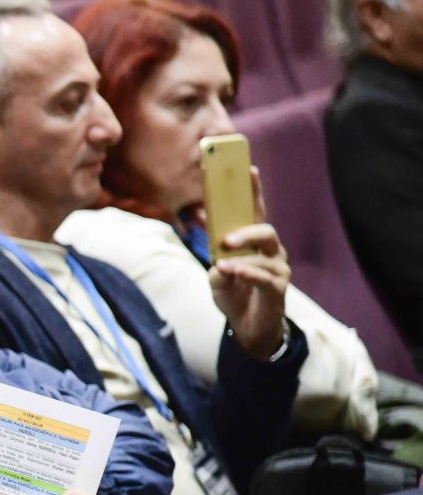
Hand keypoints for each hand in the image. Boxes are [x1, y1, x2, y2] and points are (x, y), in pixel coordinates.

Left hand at [209, 169, 290, 360]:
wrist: (246, 325)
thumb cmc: (233, 294)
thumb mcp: (216, 276)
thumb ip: (216, 263)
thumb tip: (218, 259)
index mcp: (254, 242)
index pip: (255, 211)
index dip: (253, 190)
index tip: (249, 168)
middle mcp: (271, 251)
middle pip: (265, 230)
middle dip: (246, 231)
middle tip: (225, 240)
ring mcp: (277, 268)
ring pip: (265, 254)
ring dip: (242, 258)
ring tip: (223, 265)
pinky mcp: (278, 288)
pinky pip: (264, 277)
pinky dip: (246, 274)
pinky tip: (232, 273)